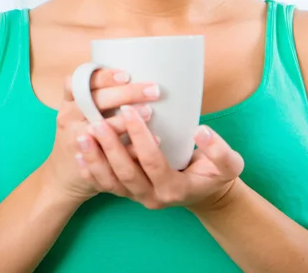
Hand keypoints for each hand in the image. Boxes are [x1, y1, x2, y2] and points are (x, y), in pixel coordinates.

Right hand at [44, 70, 161, 205]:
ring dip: (126, 120)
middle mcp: (69, 118)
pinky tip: (153, 140)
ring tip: (150, 113)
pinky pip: (111, 154)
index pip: (81, 81)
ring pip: (100, 127)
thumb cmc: (82, 132)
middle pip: (94, 101)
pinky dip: (133, 147)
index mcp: (70, 101)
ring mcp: (75, 140)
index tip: (126, 74)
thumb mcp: (82, 110)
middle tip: (152, 90)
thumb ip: (102, 95)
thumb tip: (143, 71)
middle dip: (125, 94)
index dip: (102, 76)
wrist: (64, 174)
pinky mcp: (87, 161)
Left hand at [74, 105, 244, 210]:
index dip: (140, 136)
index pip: (152, 161)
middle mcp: (153, 196)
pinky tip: (77, 153)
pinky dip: (91, 170)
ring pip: (111, 183)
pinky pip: (106, 185)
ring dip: (94, 159)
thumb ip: (219, 150)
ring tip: (81, 136)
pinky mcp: (129, 193)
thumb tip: (201, 131)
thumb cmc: (216, 174)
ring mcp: (138, 197)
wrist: (206, 192)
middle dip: (109, 147)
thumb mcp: (230, 164)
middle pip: (126, 173)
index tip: (130, 109)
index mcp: (175, 188)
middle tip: (96, 122)